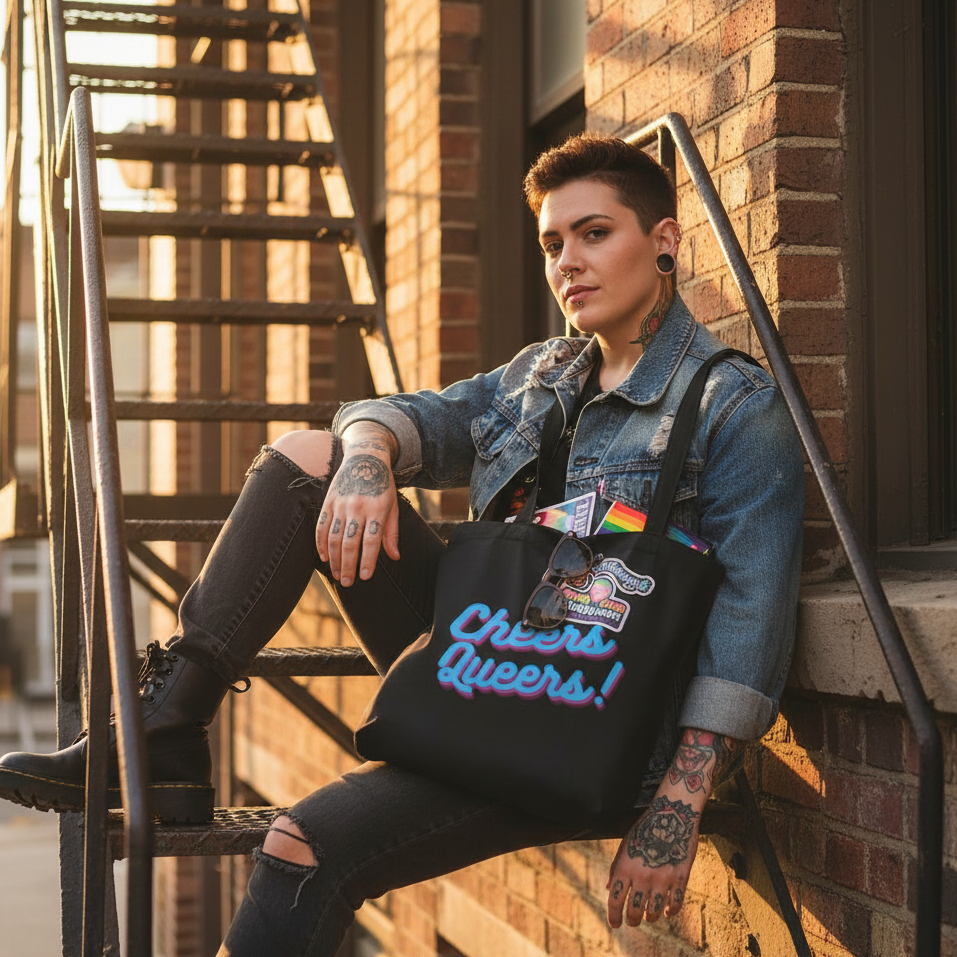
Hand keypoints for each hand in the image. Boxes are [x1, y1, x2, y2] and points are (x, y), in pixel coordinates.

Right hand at [317, 423, 399, 585]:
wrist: (365, 457)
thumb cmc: (383, 486)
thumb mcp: (393, 507)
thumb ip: (391, 533)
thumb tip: (394, 557)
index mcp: (376, 509)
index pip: (371, 540)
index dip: (367, 560)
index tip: (365, 577)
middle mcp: (357, 507)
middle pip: (350, 542)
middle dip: (348, 566)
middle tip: (348, 583)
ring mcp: (340, 504)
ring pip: (334, 537)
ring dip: (335, 559)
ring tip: (338, 575)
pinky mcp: (328, 501)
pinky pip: (321, 526)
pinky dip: (321, 544)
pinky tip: (324, 558)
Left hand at [606, 728, 739, 929]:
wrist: (673, 812)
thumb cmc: (645, 827)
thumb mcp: (626, 844)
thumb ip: (616, 868)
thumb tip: (609, 890)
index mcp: (624, 866)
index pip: (615, 900)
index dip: (614, 917)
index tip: (615, 924)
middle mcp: (642, 875)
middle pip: (634, 911)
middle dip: (632, 920)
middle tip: (632, 921)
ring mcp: (662, 878)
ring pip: (653, 912)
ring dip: (649, 916)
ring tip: (648, 915)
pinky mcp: (680, 877)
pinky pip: (675, 905)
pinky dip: (670, 911)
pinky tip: (666, 911)